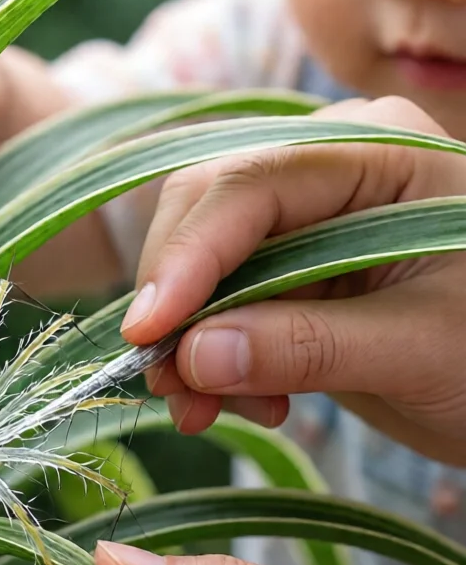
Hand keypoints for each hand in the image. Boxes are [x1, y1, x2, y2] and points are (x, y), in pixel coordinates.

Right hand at [122, 95, 465, 464]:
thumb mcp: (418, 350)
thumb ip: (306, 345)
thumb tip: (192, 357)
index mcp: (376, 151)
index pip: (249, 184)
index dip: (186, 259)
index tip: (146, 333)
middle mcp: (330, 166)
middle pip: (209, 213)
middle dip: (177, 303)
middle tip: (164, 386)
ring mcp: (310, 219)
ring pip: (205, 264)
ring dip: (190, 342)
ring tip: (204, 413)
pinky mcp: (298, 273)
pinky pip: (226, 305)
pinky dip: (217, 359)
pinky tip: (253, 405)